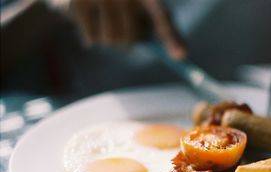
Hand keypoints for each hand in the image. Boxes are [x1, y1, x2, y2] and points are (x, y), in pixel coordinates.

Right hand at [69, 0, 185, 58]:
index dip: (172, 36)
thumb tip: (182, 54)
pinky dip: (91, 37)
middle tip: (121, 27)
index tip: (181, 55)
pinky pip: (92, 40)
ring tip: (104, 20)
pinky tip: (88, 18)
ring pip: (111, 42)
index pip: (161, 16)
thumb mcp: (144, 9)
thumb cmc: (123, 2)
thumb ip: (164, 29)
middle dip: (127, 40)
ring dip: (109, 40)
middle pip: (130, 39)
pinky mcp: (78, 2)